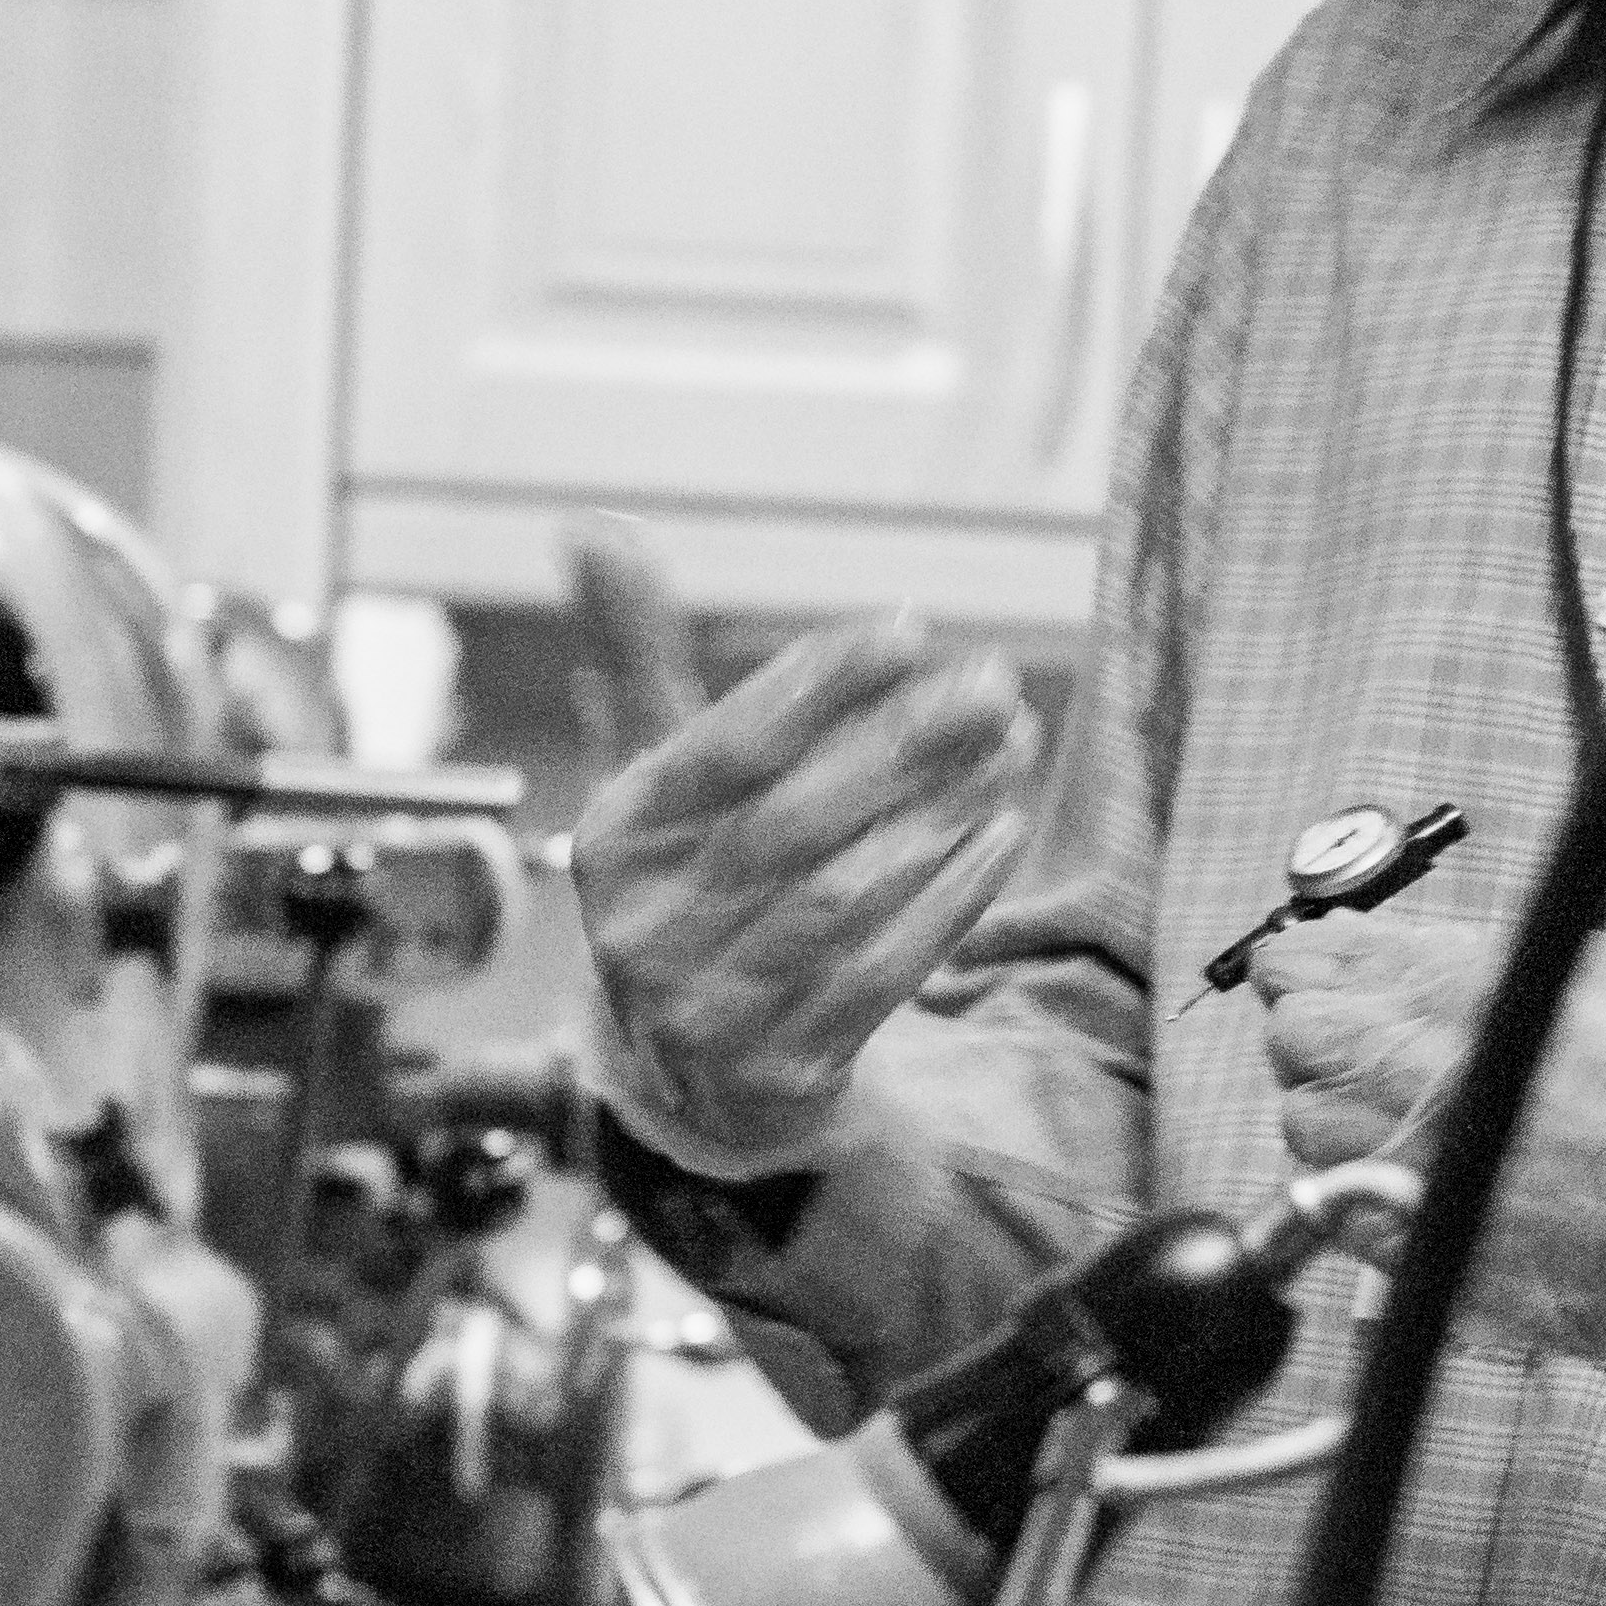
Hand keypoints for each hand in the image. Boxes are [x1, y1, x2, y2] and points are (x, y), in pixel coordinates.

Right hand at [570, 614, 1044, 1171]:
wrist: (697, 1079)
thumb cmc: (694, 885)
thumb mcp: (659, 780)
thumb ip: (640, 656)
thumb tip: (594, 526)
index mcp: (613, 838)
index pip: (724, 746)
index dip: (819, 685)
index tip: (910, 628)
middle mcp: (642, 928)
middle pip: (792, 820)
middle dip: (902, 745)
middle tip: (992, 684)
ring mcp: (706, 1009)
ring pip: (842, 898)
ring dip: (939, 817)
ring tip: (1011, 747)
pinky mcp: (778, 1071)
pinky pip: (881, 976)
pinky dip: (948, 902)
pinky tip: (1003, 833)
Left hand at [1244, 910, 1605, 1386]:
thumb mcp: (1591, 970)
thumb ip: (1473, 957)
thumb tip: (1395, 949)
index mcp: (1454, 987)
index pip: (1305, 957)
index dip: (1309, 969)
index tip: (1319, 978)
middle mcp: (1410, 1066)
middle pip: (1289, 1035)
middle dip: (1319, 1038)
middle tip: (1368, 1053)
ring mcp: (1398, 1156)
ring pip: (1301, 1121)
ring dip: (1338, 1117)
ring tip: (1413, 1125)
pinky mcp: (1403, 1237)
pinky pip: (1330, 1200)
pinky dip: (1356, 1186)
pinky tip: (1422, 1178)